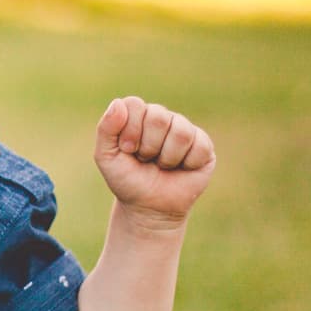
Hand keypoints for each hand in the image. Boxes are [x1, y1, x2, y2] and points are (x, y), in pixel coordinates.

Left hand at [93, 96, 215, 227]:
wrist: (149, 207)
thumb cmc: (127, 179)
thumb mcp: (106, 156)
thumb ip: (106, 129)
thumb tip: (118, 103)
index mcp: (137, 114)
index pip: (135, 104)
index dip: (129, 130)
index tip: (127, 149)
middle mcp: (161, 117)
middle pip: (158, 117)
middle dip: (148, 146)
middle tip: (145, 159)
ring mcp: (184, 129)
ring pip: (180, 132)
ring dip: (167, 157)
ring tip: (162, 165)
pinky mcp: (203, 145)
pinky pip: (199, 146)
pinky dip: (186, 163)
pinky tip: (181, 168)